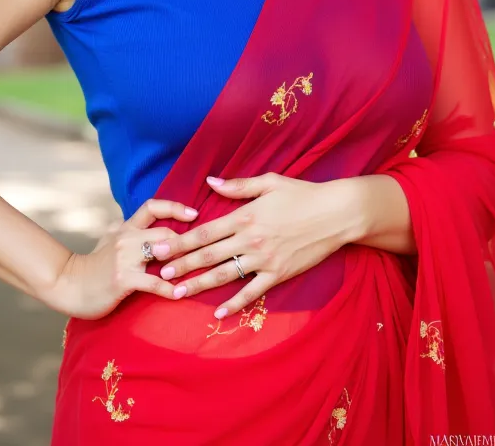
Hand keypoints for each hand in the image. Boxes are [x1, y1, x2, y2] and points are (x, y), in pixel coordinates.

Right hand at [44, 197, 198, 317]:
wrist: (69, 286)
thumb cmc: (93, 267)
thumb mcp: (109, 240)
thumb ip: (127, 231)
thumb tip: (143, 221)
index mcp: (125, 228)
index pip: (152, 207)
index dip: (175, 207)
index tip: (194, 214)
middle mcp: (126, 238)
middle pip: (166, 232)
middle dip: (189, 242)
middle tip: (206, 252)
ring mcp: (125, 258)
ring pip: (164, 253)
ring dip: (185, 263)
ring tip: (201, 271)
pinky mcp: (124, 279)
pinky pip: (154, 283)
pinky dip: (170, 289)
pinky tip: (180, 294)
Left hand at [156, 172, 360, 319]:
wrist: (335, 214)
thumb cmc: (302, 194)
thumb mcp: (269, 182)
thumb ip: (238, 185)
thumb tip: (210, 181)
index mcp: (244, 216)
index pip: (205, 231)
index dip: (180, 241)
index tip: (160, 249)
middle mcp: (250, 239)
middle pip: (209, 255)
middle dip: (182, 264)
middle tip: (160, 274)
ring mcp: (264, 259)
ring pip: (225, 274)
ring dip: (200, 284)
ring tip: (178, 292)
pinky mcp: (279, 274)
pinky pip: (253, 292)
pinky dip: (235, 303)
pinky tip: (219, 312)